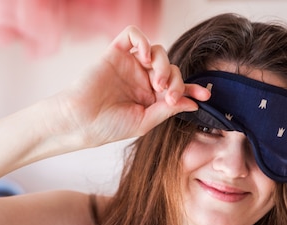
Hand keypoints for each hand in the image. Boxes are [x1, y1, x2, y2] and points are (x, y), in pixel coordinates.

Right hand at [54, 26, 210, 147]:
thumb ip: (168, 110)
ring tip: (156, 82)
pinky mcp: (115, 53)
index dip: (192, 89)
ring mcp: (129, 65)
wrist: (81, 121)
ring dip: (163, 64)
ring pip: (157, 51)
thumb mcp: (144, 122)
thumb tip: (193, 104)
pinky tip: (144, 57)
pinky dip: (143, 41)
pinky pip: (133, 35)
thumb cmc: (108, 126)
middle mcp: (141, 79)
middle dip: (175, 80)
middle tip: (168, 95)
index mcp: (149, 97)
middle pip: (170, 67)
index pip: (176, 87)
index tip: (205, 96)